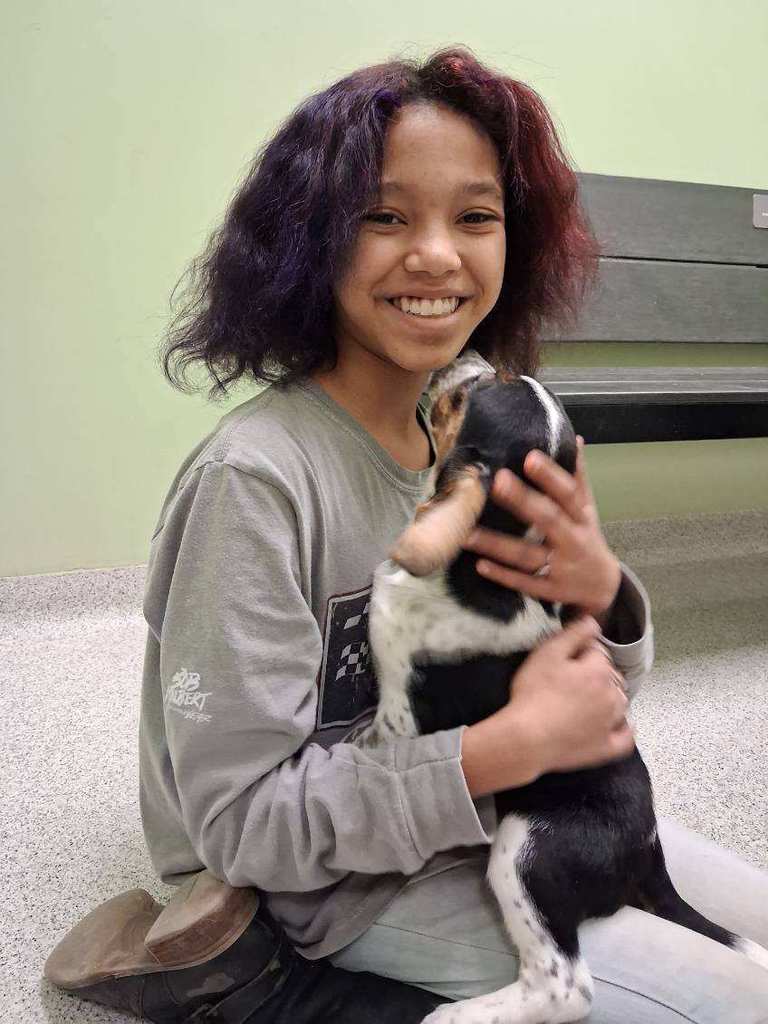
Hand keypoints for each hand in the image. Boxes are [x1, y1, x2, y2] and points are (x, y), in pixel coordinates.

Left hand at [461, 436, 620, 617]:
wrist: (602, 587)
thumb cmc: (586, 537)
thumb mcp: (587, 509)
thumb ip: (578, 477)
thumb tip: (574, 439)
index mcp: (581, 516)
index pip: (568, 493)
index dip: (550, 476)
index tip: (529, 457)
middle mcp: (573, 540)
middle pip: (547, 519)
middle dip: (522, 501)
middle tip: (496, 481)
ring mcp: (560, 568)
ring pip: (526, 555)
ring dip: (497, 544)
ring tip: (467, 532)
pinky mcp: (548, 591)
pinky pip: (523, 583)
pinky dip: (502, 575)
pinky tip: (480, 565)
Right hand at [461, 616, 633, 795]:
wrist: (527, 738)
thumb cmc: (533, 693)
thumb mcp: (547, 654)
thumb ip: (573, 634)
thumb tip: (593, 622)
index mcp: (599, 671)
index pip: (598, 652)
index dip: (580, 651)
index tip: (564, 658)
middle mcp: (612, 695)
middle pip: (612, 677)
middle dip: (598, 673)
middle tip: (571, 679)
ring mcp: (611, 724)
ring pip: (620, 703)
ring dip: (611, 697)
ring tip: (588, 699)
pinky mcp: (606, 748)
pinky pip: (625, 737)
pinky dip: (624, 729)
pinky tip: (618, 725)